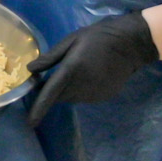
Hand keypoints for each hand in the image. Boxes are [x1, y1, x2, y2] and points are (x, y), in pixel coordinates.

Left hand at [26, 12, 159, 125]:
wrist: (131, 44)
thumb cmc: (97, 38)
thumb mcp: (71, 40)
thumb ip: (51, 57)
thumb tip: (31, 70)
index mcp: (71, 70)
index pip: (51, 94)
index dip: (39, 108)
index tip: (30, 122)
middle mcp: (83, 86)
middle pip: (59, 97)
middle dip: (52, 92)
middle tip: (51, 77)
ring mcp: (96, 93)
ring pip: (72, 98)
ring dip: (67, 90)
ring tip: (74, 72)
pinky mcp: (105, 96)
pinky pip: (85, 98)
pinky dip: (80, 91)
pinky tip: (88, 76)